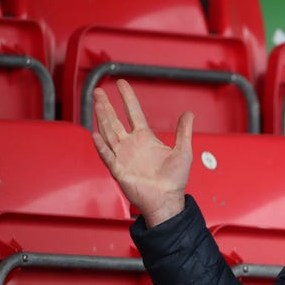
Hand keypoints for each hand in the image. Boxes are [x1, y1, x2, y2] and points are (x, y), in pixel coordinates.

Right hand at [91, 79, 193, 226]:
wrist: (168, 200)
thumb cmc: (174, 180)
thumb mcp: (183, 151)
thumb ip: (184, 132)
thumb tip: (189, 114)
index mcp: (145, 139)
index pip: (133, 113)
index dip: (128, 98)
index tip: (122, 84)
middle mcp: (131, 145)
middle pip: (115, 121)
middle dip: (107, 105)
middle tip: (99, 90)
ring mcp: (123, 156)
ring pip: (108, 133)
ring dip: (102, 118)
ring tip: (96, 103)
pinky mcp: (119, 170)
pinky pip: (107, 156)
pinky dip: (101, 146)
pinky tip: (96, 134)